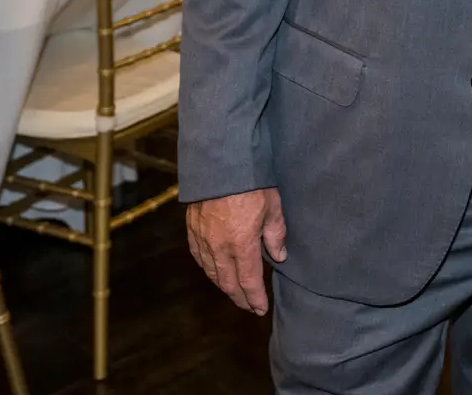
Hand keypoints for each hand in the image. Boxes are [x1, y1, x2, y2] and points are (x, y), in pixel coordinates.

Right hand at [186, 188, 286, 314]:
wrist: (219, 162)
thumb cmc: (251, 181)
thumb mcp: (273, 206)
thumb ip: (276, 234)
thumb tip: (279, 256)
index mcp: (241, 243)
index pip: (248, 281)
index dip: (254, 298)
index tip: (261, 309)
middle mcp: (219, 246)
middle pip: (228, 282)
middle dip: (240, 298)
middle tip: (249, 306)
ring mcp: (202, 238)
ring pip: (212, 272)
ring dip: (224, 285)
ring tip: (235, 292)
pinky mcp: (192, 228)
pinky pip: (199, 257)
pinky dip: (208, 269)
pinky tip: (215, 271)